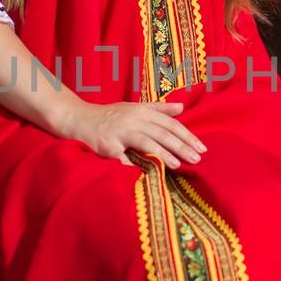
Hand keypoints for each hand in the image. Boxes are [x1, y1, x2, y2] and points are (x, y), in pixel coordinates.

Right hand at [65, 99, 206, 168]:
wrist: (78, 119)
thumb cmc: (108, 116)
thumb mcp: (134, 108)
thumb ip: (158, 108)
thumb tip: (181, 108)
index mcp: (142, 111)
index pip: (170, 123)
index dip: (187, 135)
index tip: (202, 147)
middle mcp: (134, 119)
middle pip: (163, 132)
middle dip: (182, 146)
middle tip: (198, 158)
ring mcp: (120, 131)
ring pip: (148, 142)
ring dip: (165, 154)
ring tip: (180, 165)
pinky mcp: (108, 144)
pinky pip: (125, 157)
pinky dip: (137, 164)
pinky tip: (150, 172)